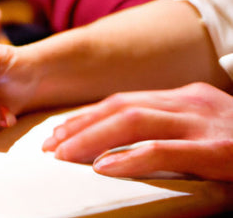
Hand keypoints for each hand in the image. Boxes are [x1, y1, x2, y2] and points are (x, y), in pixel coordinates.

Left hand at [42, 82, 232, 181]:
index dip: (87, 116)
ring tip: (63, 155)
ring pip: (135, 122)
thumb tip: (119, 148)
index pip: (123, 102)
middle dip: (80, 126)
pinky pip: (166, 150)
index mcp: (184, 98)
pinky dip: (130, 158)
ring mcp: (206, 124)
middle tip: (50, 146)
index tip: (59, 133)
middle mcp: (191, 103)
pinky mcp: (220, 152)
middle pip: (121, 108)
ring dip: (93, 138)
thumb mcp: (203, 129)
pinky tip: (103, 167)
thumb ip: (167, 131)